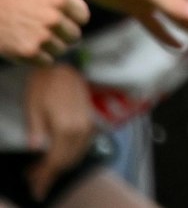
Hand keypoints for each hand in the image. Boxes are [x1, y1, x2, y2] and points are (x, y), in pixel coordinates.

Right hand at [0, 0, 86, 63]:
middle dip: (62, 33)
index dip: (71, 18)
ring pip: (62, 49)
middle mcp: (53, 18)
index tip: (59, 17)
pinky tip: (26, 44)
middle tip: (45, 28)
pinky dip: (39, 57)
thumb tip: (82, 8)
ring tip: (33, 35)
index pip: (82, 17)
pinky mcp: (29, 53)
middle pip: (74, 35)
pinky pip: (47, 61)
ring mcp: (41, 37)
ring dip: (50, 45)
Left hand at [23, 64, 93, 199]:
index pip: (56, 160)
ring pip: (77, 155)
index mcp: (66, 127)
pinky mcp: (90, 122)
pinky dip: (71, 156)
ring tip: (43, 171)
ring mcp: (87, 125)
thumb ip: (36, 130)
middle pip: (67, 160)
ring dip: (61, 166)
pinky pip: (83, 146)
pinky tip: (59, 157)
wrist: (62, 67)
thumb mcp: (33, 107)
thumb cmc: (43, 85)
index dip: (44, 175)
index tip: (34, 183)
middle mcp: (81, 129)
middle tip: (34, 180)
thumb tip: (35, 150)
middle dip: (51, 173)